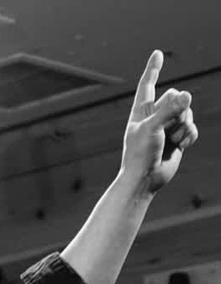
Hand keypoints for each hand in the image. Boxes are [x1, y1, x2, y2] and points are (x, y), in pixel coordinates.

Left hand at [121, 50, 197, 192]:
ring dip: (183, 126)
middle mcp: (154, 117)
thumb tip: (188, 95)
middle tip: (169, 127)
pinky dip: (189, 136)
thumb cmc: (140, 154)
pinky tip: (182, 145)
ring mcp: (167, 128)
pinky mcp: (177, 140)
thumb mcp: (152, 128)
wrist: (144, 180)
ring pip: (186, 113)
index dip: (153, 70)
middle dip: (177, 110)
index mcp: (141, 111)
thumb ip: (170, 110)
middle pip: (175, 97)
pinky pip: (192, 128)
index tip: (157, 54)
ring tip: (173, 140)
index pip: (147, 85)